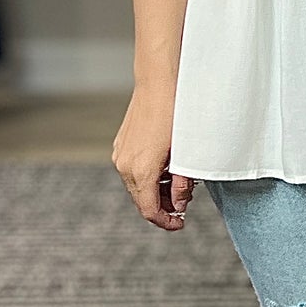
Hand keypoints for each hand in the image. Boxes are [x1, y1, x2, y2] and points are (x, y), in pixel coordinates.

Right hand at [113, 86, 194, 228]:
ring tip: (178, 181)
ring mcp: (120, 154)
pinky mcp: (120, 145)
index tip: (180, 223)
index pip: (149, 210)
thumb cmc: (176, 114)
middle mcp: (124, 165)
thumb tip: (178, 205)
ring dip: (155, 191)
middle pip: (141, 201)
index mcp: (141, 170)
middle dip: (162, 206)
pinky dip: (148, 177)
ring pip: (137, 186)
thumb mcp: (185, 154)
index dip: (165, 222)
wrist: (158, 83)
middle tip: (184, 201)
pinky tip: (166, 167)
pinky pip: (133, 171)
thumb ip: (181, 184)